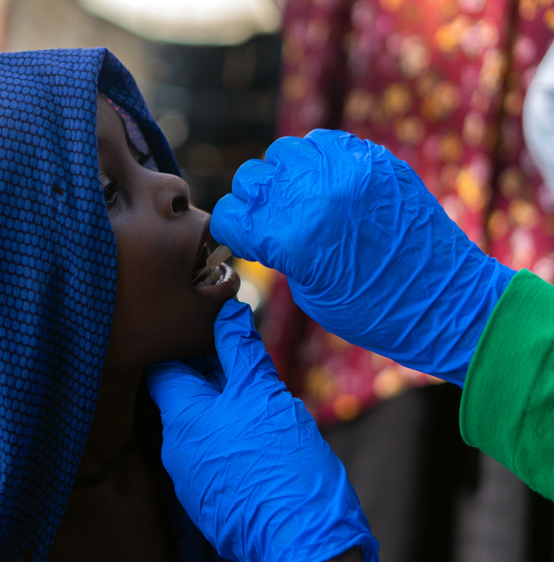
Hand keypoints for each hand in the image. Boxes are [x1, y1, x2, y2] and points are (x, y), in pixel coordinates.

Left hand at [146, 299, 377, 561]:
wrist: (303, 538)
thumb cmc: (281, 460)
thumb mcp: (263, 392)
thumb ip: (240, 348)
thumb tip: (227, 309)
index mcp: (181, 417)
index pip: (163, 370)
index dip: (186, 349)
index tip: (212, 339)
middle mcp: (175, 450)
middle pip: (183, 399)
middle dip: (212, 380)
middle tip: (245, 371)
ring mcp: (189, 479)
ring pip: (199, 429)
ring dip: (223, 412)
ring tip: (258, 407)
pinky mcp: (208, 500)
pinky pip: (210, 458)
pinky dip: (228, 442)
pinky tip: (259, 442)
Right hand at [210, 130, 514, 384]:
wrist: (443, 300)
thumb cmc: (371, 311)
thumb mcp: (307, 291)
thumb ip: (276, 248)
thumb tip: (259, 221)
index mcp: (290, 239)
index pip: (228, 214)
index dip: (229, 229)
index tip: (239, 237)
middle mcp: (313, 197)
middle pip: (249, 178)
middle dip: (252, 202)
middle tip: (270, 221)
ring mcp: (345, 172)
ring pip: (283, 151)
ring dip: (282, 175)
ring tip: (300, 200)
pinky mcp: (373, 159)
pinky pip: (322, 142)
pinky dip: (315, 161)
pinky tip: (326, 185)